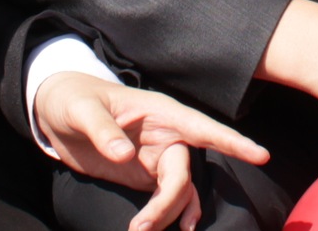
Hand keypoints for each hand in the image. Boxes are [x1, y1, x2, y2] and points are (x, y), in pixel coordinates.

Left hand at [32, 75, 268, 230]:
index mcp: (159, 112)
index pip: (201, 127)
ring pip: (178, 190)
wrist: (56, 112)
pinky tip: (179, 230)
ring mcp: (157, 157)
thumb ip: (103, 130)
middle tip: (141, 228)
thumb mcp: (83, 111)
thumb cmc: (73, 99)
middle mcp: (166, 134)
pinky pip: (170, 197)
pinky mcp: (145, 175)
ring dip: (167, 214)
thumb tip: (124, 155)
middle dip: (170, 203)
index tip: (261, 155)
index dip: (232, 142)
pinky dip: (173, 216)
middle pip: (183, 172)